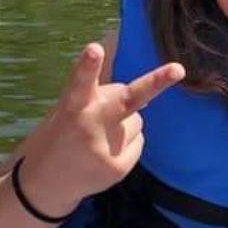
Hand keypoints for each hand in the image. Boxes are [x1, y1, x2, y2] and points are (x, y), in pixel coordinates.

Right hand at [24, 39, 184, 210]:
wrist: (48, 178)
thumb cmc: (63, 132)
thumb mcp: (70, 109)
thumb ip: (98, 97)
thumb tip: (140, 96)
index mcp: (73, 105)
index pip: (80, 81)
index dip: (88, 65)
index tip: (94, 48)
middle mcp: (90, 124)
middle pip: (127, 100)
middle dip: (156, 82)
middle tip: (179, 69)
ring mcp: (106, 148)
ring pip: (137, 120)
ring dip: (125, 122)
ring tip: (99, 136)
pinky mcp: (118, 167)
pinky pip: (138, 141)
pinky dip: (128, 142)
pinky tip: (106, 151)